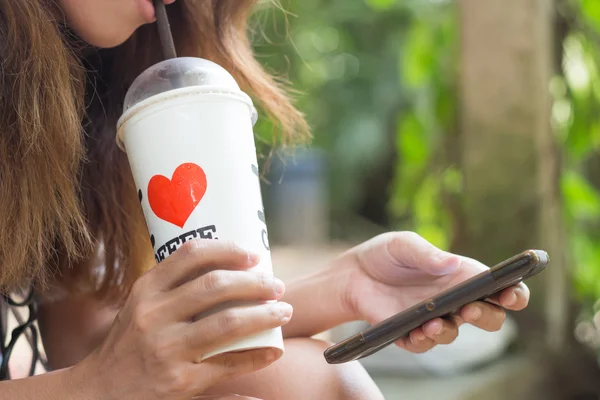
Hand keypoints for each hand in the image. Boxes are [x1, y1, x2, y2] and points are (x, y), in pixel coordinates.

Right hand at [74, 240, 290, 399]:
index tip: (254, 255)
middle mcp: (153, 315)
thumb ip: (174, 285)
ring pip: (228, 323)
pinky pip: (229, 364)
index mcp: (146, 290)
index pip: (191, 255)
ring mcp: (167, 349)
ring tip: (284, 312)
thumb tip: (231, 267)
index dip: (228, 250)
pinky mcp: (181, 381)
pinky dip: (257, 356)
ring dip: (265, 315)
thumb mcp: (141, 304)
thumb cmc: (130, 341)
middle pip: (215, 286)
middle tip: (277, 286)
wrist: (100, 392)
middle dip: (255, 283)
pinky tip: (274, 350)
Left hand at [342, 232, 529, 352]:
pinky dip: (422, 341)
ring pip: (454, 333)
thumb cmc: (385, 254)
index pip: (501, 288)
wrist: (352, 274)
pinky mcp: (410, 332)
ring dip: (448, 330)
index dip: (514, 294)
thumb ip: (426, 253)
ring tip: (432, 323)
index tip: (512, 295)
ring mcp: (434, 318)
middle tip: (469, 309)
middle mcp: (454, 299)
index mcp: (462, 274)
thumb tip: (451, 264)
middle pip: (489, 317)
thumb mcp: (403, 244)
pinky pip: (423, 344)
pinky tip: (414, 333)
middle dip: (487, 316)